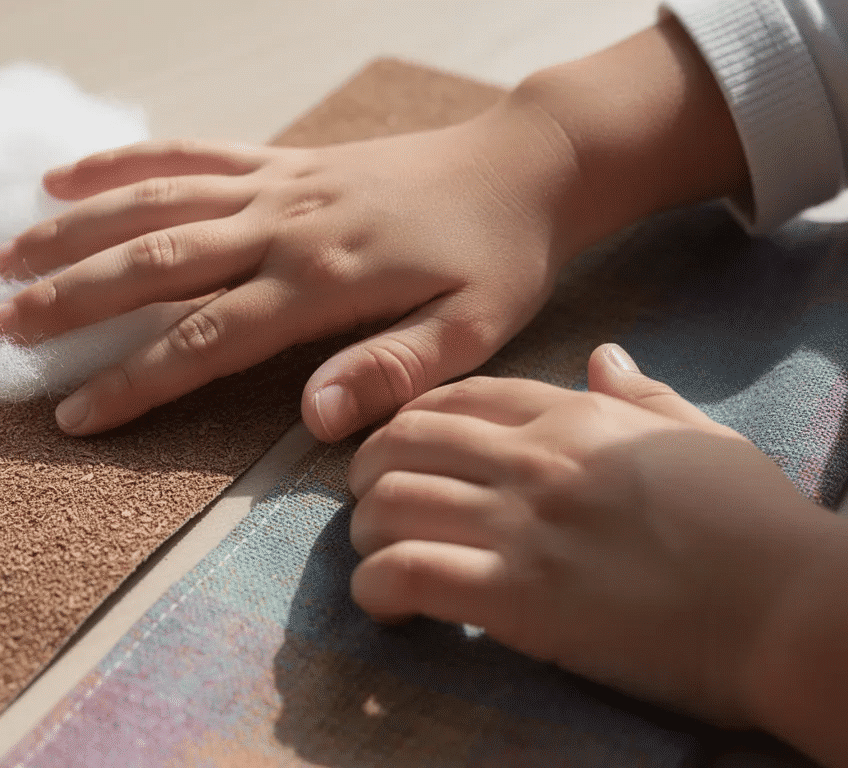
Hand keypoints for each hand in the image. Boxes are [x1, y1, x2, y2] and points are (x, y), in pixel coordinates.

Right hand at [0, 102, 583, 438]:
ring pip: (150, 205)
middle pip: (151, 266)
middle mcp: (280, 227)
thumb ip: (391, 372)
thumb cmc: (498, 260)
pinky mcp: (277, 160)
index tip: (69, 416)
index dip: (133, 380)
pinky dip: (121, 162)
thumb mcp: (472, 333)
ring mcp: (273, 186)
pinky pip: (186, 154)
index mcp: (319, 283)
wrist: (523, 166)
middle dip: (65, 301)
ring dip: (69, 233)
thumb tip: (312, 420)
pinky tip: (62, 177)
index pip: (204, 340)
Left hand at [347, 343, 831, 725]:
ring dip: (365, 535)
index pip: (456, 397)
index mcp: (576, 417)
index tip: (402, 459)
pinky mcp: (517, 596)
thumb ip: (641, 396)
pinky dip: (376, 589)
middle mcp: (535, 458)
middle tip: (376, 511)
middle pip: (400, 442)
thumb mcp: (701, 437)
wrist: (794, 607)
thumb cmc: (757, 527)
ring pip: (387, 503)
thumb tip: (605, 355)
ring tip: (379, 561)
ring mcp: (523, 524)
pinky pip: (404, 573)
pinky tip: (388, 606)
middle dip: (369, 476)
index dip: (408, 425)